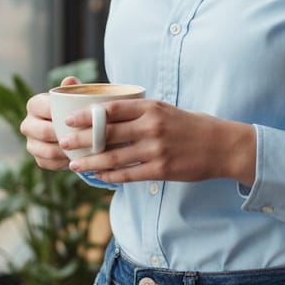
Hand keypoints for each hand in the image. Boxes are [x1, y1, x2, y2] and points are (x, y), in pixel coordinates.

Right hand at [19, 75, 79, 170]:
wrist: (73, 128)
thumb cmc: (74, 108)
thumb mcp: (75, 97)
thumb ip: (73, 89)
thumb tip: (69, 80)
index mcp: (34, 104)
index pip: (42, 108)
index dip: (58, 114)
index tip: (77, 118)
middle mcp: (27, 123)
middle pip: (44, 132)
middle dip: (64, 135)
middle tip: (83, 136)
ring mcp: (30, 142)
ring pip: (46, 150)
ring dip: (65, 152)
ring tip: (82, 149)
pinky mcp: (37, 158)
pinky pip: (48, 163)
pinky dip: (62, 163)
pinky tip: (75, 159)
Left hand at [60, 99, 256, 186]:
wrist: (221, 145)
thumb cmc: (191, 126)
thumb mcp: (166, 110)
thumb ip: (140, 112)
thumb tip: (108, 115)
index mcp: (151, 107)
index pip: (112, 108)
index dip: (87, 115)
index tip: (69, 119)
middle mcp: (151, 126)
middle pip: (107, 133)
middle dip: (81, 139)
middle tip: (63, 143)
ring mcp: (156, 148)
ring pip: (114, 157)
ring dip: (91, 162)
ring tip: (76, 164)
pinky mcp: (161, 169)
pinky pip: (129, 174)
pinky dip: (111, 176)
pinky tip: (100, 177)